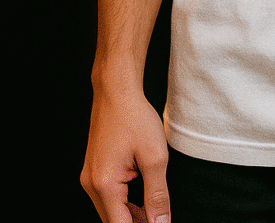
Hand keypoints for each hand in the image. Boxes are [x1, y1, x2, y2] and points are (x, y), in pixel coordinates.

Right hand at [80, 86, 170, 222]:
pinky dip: (124, 204)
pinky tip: (141, 202)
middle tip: (159, 220)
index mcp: (104, 185)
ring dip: (130, 217)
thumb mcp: (155, 157)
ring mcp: (90, 178)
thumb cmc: (135, 117)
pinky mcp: (94, 171)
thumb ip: (158, 195)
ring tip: (154, 213)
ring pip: (110, 211)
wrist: (117, 90)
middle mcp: (91, 185)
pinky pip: (108, 197)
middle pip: (113, 221)